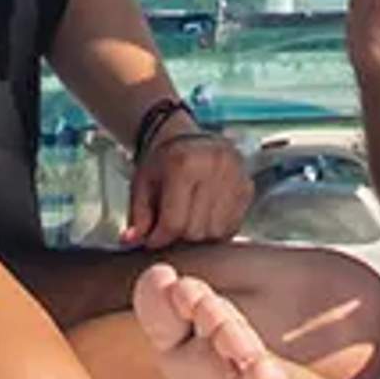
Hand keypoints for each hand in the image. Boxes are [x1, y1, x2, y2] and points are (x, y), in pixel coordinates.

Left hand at [126, 127, 251, 245]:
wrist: (185, 137)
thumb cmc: (162, 162)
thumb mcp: (141, 183)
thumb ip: (138, 215)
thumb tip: (132, 241)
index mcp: (184, 164)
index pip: (174, 222)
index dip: (160, 238)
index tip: (152, 240)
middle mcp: (215, 167)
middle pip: (196, 230)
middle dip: (179, 235)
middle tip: (171, 225)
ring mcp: (236, 176)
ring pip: (216, 232)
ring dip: (200, 234)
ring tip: (189, 219)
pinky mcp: (248, 186)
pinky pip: (233, 225)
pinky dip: (218, 228)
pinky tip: (206, 216)